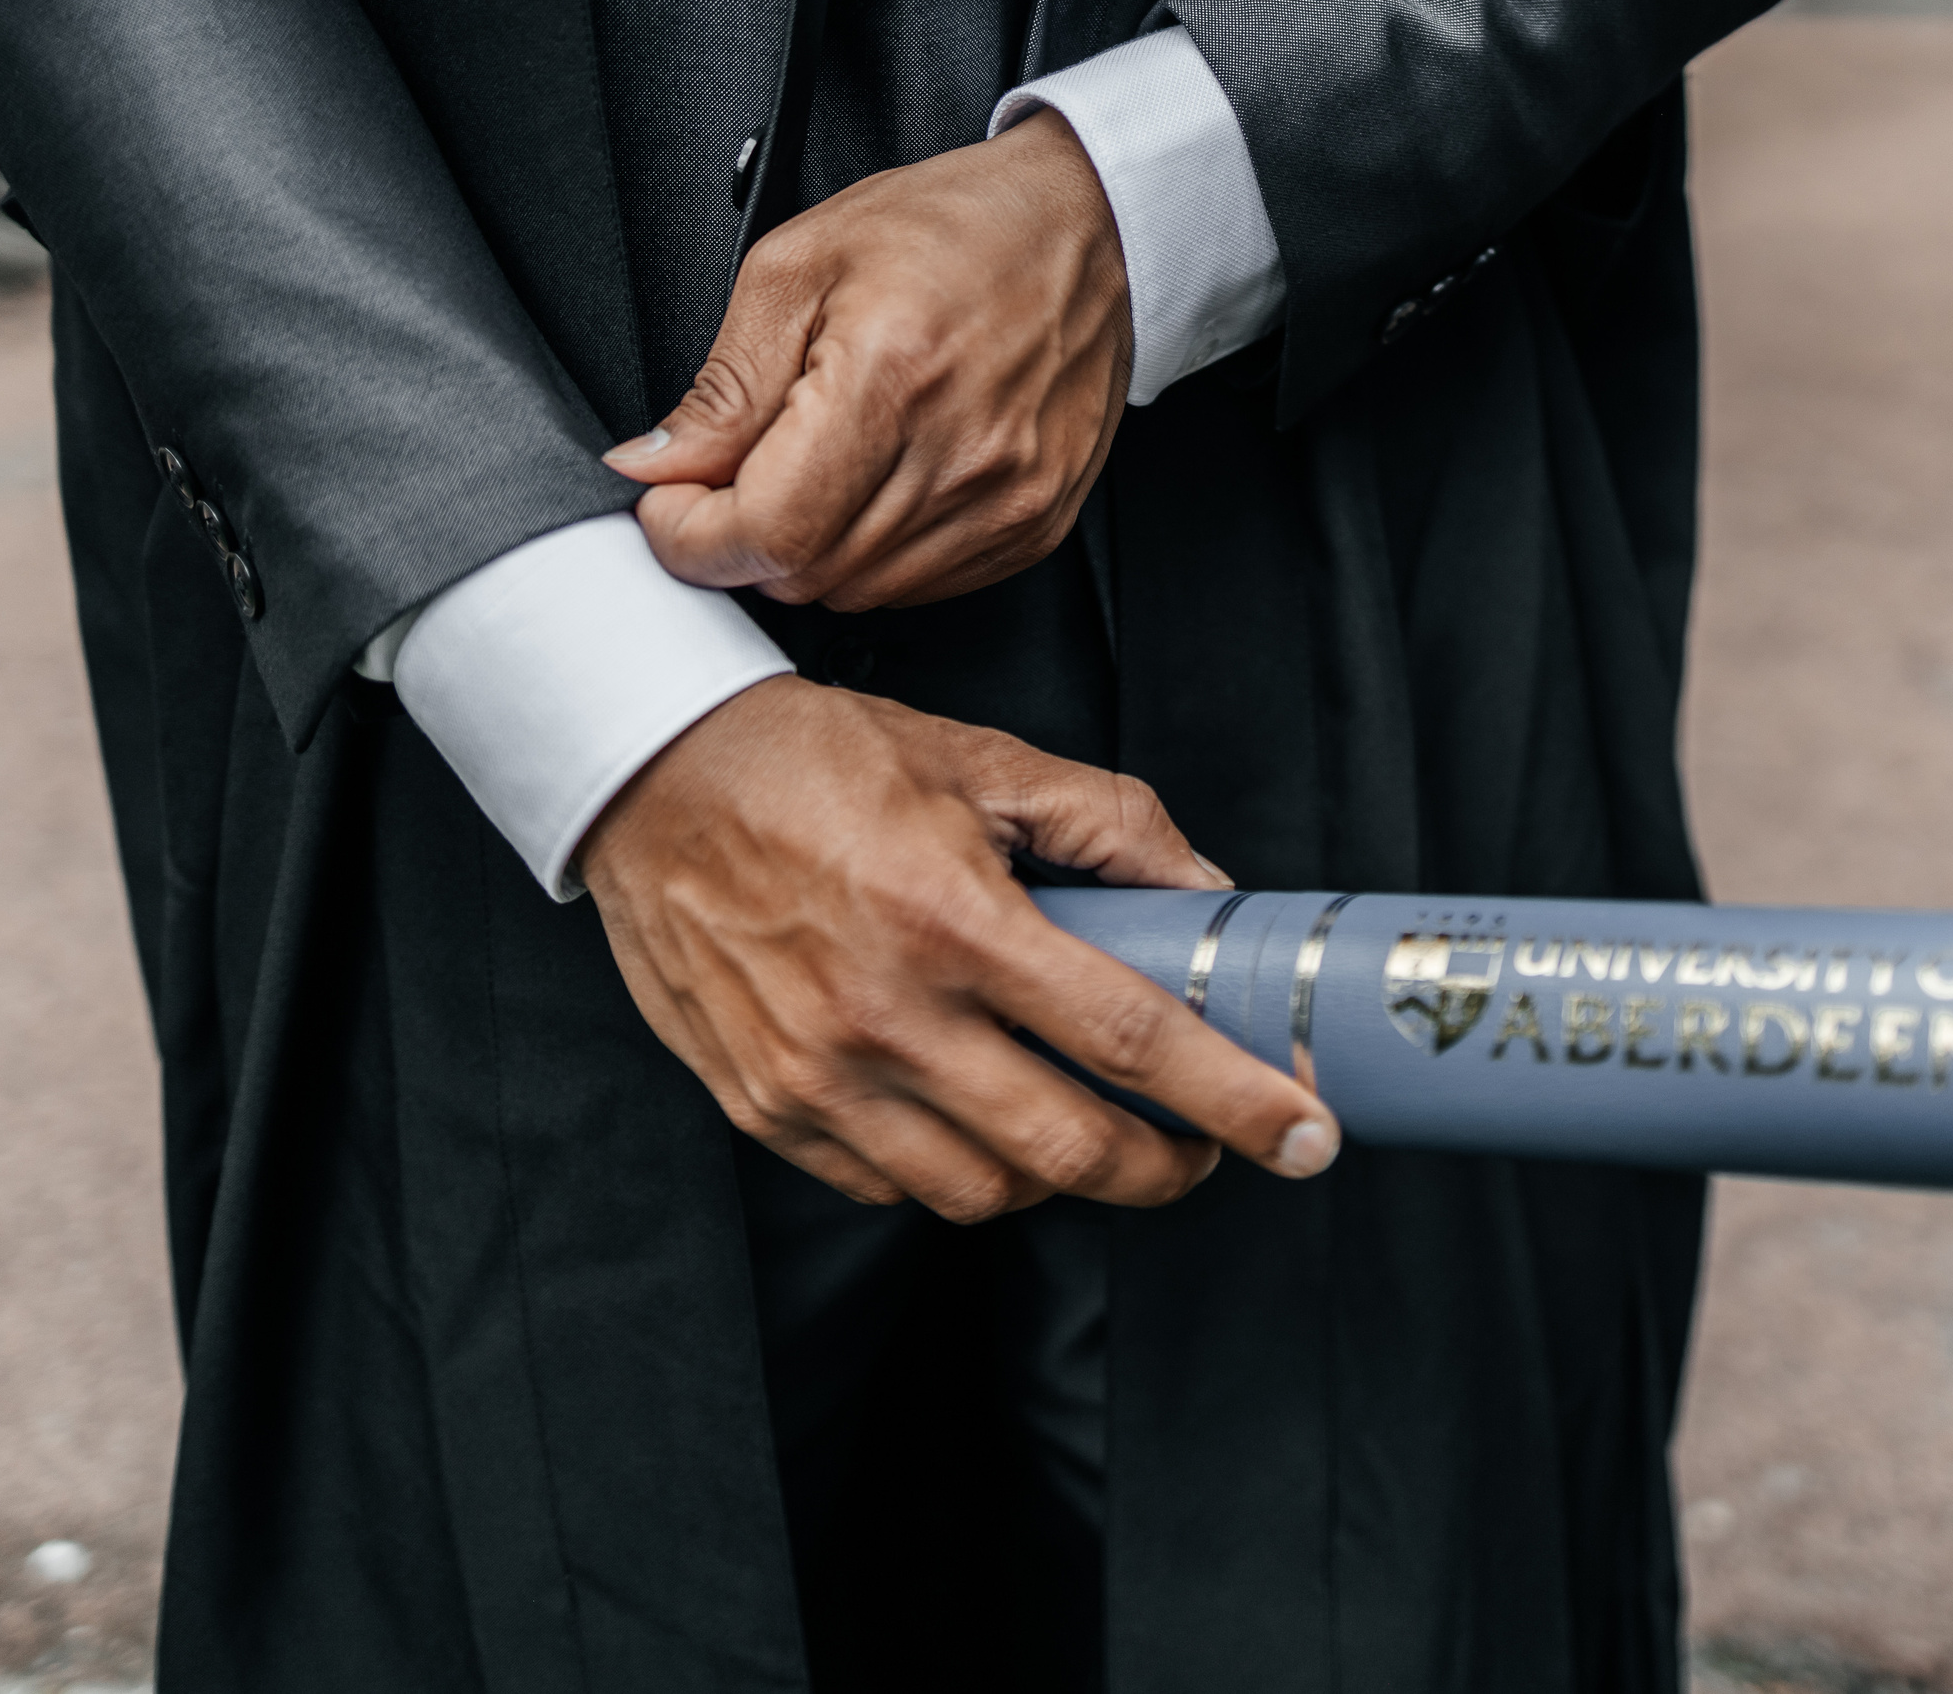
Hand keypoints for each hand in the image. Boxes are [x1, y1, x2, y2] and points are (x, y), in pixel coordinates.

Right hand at [578, 676, 1340, 1221]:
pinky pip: (891, 1186)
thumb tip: (1208, 902)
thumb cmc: (815, 760)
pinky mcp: (765, 1108)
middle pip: (1068, 1151)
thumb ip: (1111, 830)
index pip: (1130, 1039)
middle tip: (1200, 1144)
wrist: (648, 775)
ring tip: (1081, 1124)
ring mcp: (816, 1075)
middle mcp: (884, 1014)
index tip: (1305, 1135)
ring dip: (1058, 1174)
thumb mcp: (980, 761)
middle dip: (1166, 1167)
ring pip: (981, 1192)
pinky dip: (954, 1169)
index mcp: (952, 917)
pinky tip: (973, 1114)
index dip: (1235, 1100)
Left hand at [603, 108, 1128, 611]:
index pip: (766, 532)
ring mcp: (1005, 502)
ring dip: (810, 547)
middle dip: (744, 536)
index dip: (692, 536)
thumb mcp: (798, 266)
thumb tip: (657, 466)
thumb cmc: (952, 229)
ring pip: (857, 592)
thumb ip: (723, 386)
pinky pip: (920, 587)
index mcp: (891, 376)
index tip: (670, 502)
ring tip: (820, 463)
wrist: (1087, 229)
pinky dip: (875, 552)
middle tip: (739, 470)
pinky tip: (880, 482)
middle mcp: (960, 454)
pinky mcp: (1033, 527)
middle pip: (804, 573)